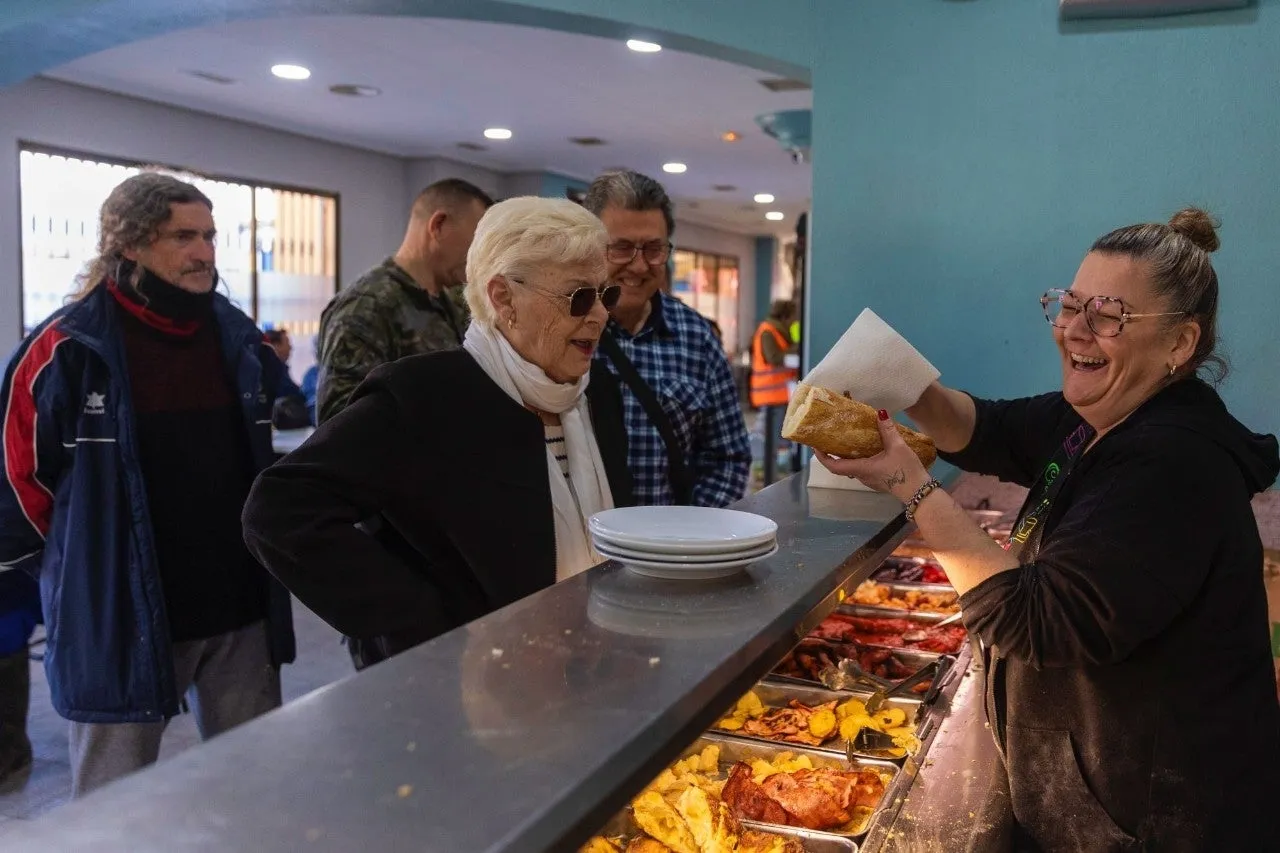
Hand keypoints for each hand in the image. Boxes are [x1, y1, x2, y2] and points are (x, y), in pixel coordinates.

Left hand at [814, 408, 931, 502]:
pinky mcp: (878, 480)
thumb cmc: (906, 471)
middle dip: (832, 453)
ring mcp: (869, 480)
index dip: (822, 457)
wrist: (920, 492)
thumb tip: (880, 412)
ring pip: (852, 467)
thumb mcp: (898, 447)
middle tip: (829, 438)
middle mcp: (862, 476)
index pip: (834, 466)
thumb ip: (888, 430)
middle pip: (840, 466)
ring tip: (846, 439)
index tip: (815, 445)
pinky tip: (865, 448)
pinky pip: (862, 468)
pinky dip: (858, 458)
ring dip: (846, 456)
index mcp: (861, 469)